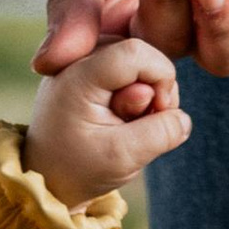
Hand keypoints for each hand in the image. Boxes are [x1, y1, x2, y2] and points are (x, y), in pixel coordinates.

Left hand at [24, 38, 189, 208]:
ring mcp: (79, 60)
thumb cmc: (78, 170)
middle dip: (153, 87)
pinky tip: (123, 113)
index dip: (162, 79)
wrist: (45, 176)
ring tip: (126, 121)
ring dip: (145, 90)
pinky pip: (127, 65)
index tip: (158, 112)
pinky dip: (136, 88)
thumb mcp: (123, 157)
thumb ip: (160, 133)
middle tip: (137, 122)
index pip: (137, 52)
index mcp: (76, 77)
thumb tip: (182, 116)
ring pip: (136, 58)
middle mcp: (74, 59)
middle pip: (139, 52)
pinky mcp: (87, 67)